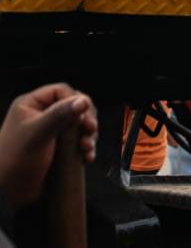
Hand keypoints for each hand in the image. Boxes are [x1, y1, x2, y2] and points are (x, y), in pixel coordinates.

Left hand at [0, 84, 96, 207]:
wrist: (8, 193)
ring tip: (87, 147)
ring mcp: (51, 131)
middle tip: (90, 129)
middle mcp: (42, 115)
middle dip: (86, 118)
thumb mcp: (38, 134)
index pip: (62, 91)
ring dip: (88, 134)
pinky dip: (86, 145)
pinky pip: (78, 139)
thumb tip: (84, 100)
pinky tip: (87, 156)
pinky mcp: (58, 146)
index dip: (76, 100)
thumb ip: (60, 114)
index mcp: (31, 105)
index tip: (82, 116)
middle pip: (75, 106)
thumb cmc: (16, 160)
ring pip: (80, 123)